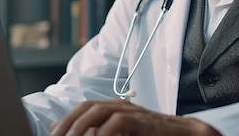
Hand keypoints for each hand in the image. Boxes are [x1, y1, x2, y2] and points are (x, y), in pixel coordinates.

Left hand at [50, 99, 220, 135]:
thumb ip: (101, 131)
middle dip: (69, 123)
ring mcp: (131, 110)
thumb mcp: (124, 134)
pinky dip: (103, 132)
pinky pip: (117, 123)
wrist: (184, 134)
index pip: (84, 107)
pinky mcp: (141, 120)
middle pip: (87, 107)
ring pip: (98, 111)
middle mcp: (120, 105)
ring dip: (80, 127)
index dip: (67, 119)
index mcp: (114, 107)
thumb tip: (78, 132)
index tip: (54, 134)